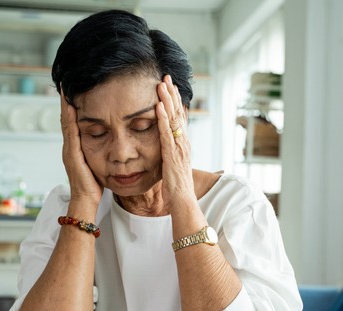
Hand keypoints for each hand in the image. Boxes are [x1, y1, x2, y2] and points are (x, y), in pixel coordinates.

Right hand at [60, 90, 102, 207]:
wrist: (86, 200)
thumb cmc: (94, 185)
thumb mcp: (97, 164)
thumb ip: (99, 153)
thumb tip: (107, 142)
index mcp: (75, 148)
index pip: (72, 123)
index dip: (71, 107)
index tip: (71, 91)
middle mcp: (69, 146)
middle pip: (66, 119)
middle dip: (65, 101)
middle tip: (65, 84)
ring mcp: (69, 150)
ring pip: (66, 123)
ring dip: (65, 105)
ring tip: (65, 89)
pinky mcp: (72, 155)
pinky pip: (70, 133)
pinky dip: (69, 119)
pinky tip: (70, 107)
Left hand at [156, 75, 194, 210]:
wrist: (183, 200)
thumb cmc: (177, 186)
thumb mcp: (173, 164)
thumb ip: (171, 152)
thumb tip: (166, 145)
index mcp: (183, 143)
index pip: (180, 117)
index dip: (176, 101)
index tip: (171, 86)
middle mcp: (184, 142)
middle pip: (179, 113)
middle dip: (172, 94)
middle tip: (166, 77)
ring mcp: (179, 147)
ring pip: (174, 119)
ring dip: (168, 101)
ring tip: (162, 85)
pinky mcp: (171, 154)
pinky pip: (166, 133)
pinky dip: (163, 119)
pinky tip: (158, 107)